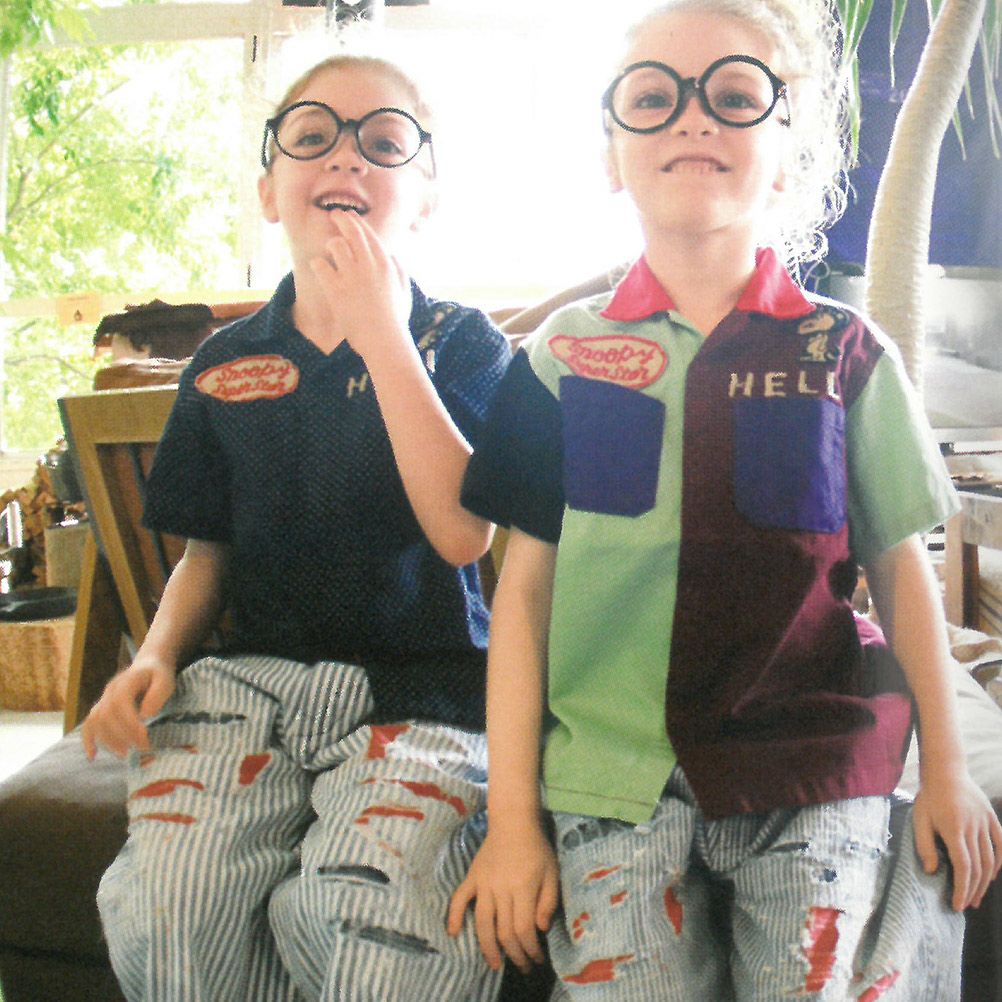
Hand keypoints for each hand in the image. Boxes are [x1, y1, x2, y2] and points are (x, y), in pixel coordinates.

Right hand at [80, 659, 174, 760]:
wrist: (148, 664)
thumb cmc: (158, 675)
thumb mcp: (165, 680)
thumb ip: (157, 695)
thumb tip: (145, 715)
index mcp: (126, 681)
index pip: (121, 703)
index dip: (130, 722)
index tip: (144, 738)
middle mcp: (110, 690)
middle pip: (106, 715)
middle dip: (122, 735)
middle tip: (141, 749)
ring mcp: (103, 699)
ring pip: (96, 722)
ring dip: (108, 741)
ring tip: (126, 754)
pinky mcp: (101, 708)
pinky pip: (88, 724)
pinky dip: (88, 740)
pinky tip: (92, 756)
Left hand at [309, 211, 412, 362]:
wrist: (384, 340)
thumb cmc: (396, 320)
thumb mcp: (404, 291)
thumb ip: (400, 270)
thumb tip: (393, 255)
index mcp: (386, 263)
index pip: (368, 233)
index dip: (357, 221)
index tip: (349, 216)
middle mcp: (369, 265)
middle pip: (351, 230)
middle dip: (340, 218)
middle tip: (333, 215)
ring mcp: (352, 276)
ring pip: (335, 245)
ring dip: (330, 245)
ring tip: (329, 251)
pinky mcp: (336, 289)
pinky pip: (319, 265)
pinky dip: (318, 264)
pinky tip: (319, 269)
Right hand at [446, 822, 559, 973]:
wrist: (513, 820)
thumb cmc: (536, 848)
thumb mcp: (552, 872)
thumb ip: (548, 901)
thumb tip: (540, 928)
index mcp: (522, 888)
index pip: (523, 929)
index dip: (530, 949)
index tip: (537, 959)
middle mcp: (501, 889)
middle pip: (504, 931)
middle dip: (514, 954)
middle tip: (522, 966)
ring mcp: (483, 883)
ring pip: (482, 922)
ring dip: (487, 947)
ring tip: (494, 964)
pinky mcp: (472, 876)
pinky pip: (459, 897)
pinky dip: (454, 915)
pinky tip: (453, 933)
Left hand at [913, 770, 1001, 910]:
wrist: (946, 771)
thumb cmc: (929, 797)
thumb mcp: (920, 819)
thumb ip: (925, 846)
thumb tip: (931, 872)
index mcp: (953, 829)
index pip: (963, 867)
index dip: (962, 889)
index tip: (957, 905)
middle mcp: (973, 828)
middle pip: (978, 868)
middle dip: (973, 890)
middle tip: (966, 905)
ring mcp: (985, 823)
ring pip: (990, 860)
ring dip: (985, 882)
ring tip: (977, 896)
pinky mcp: (992, 819)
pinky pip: (1001, 845)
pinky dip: (998, 863)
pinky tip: (991, 875)